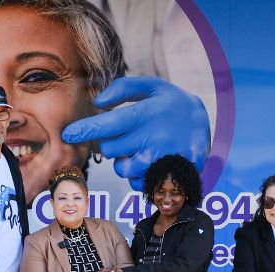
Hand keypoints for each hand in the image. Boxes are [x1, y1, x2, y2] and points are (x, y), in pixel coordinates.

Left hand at [61, 77, 210, 190]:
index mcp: (145, 114)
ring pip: (122, 168)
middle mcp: (151, 138)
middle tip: (125, 134)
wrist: (206, 127)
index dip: (85, 130)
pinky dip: (137, 173)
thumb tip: (97, 101)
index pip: (108, 124)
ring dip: (124, 159)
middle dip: (110, 143)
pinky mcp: (163, 177)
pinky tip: (149, 160)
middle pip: (110, 149)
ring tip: (139, 147)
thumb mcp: (153, 86)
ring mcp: (158, 160)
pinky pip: (136, 182)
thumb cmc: (172, 104)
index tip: (67, 134)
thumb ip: (123, 88)